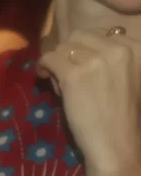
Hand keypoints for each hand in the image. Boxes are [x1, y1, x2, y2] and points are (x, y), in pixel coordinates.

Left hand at [39, 28, 140, 175]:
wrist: (117, 142)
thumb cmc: (123, 114)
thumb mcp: (129, 76)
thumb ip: (113, 57)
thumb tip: (79, 47)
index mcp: (137, 48)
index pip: (103, 33)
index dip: (88, 47)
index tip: (84, 63)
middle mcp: (120, 49)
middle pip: (80, 35)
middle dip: (72, 52)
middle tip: (70, 72)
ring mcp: (96, 61)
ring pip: (63, 47)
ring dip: (59, 62)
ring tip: (62, 82)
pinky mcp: (74, 75)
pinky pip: (49, 58)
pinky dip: (43, 67)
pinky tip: (45, 77)